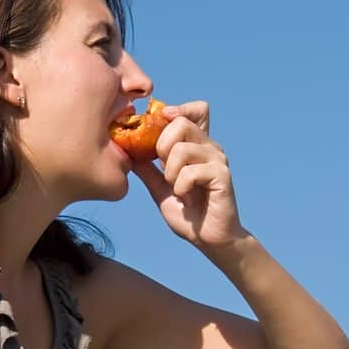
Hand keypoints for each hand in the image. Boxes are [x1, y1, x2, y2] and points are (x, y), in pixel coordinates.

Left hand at [130, 101, 249, 252]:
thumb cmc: (188, 214)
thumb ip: (147, 169)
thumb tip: (127, 149)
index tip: (161, 128)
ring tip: (176, 188)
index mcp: (197, 145)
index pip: (197, 109)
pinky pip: (191, 171)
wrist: (208, 239)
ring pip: (183, 148)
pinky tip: (186, 198)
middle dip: (162, 145)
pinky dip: (181, 186)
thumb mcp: (160, 188)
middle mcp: (210, 147)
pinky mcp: (222, 175)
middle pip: (181, 122)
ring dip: (170, 172)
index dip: (177, 110)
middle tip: (164, 169)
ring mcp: (218, 160)